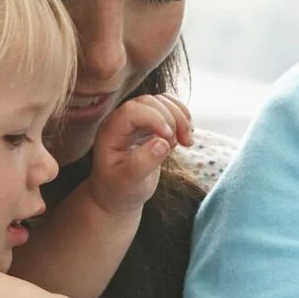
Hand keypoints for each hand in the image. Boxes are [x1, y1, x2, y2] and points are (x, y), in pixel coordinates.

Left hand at [85, 95, 191, 215]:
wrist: (119, 196)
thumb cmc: (119, 190)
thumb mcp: (128, 182)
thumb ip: (142, 162)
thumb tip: (162, 143)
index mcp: (111, 132)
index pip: (132, 110)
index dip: (154, 118)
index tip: (168, 138)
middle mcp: (122, 121)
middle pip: (150, 101)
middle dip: (172, 118)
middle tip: (184, 143)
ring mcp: (137, 121)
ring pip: (162, 102)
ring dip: (181, 117)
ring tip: (187, 142)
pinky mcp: (151, 125)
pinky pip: (170, 109)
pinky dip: (183, 119)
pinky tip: (186, 138)